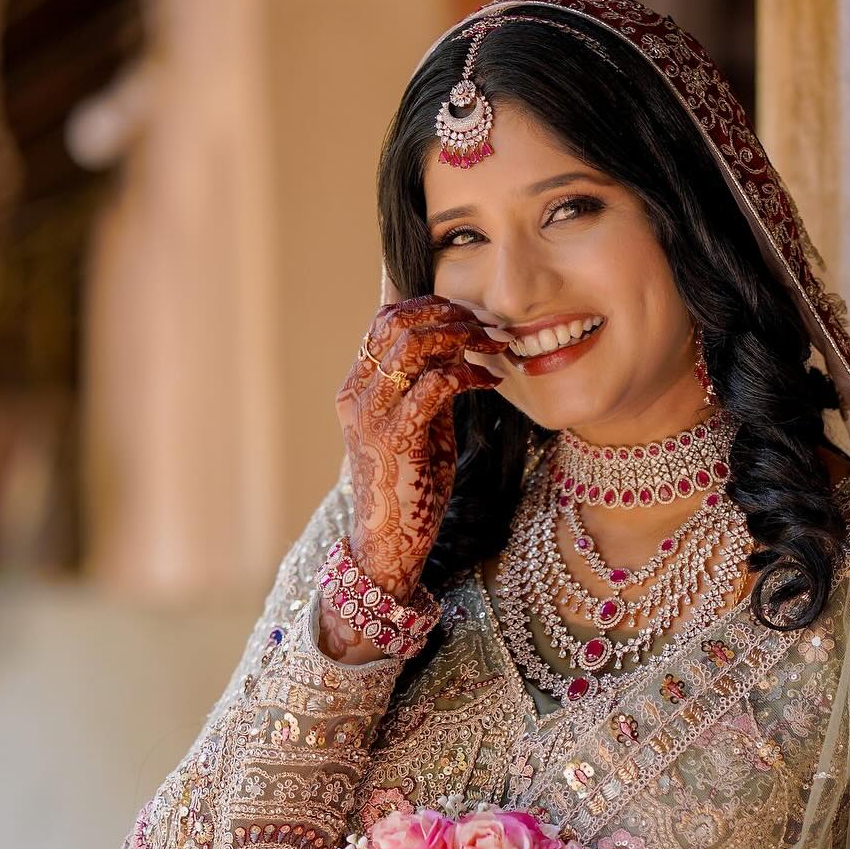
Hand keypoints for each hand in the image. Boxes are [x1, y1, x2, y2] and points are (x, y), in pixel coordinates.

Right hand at [333, 296, 506, 619]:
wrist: (389, 543)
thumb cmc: (410, 487)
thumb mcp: (419, 426)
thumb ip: (429, 387)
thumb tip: (460, 347)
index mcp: (357, 388)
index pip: (384, 320)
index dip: (429, 305)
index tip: (467, 313)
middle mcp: (356, 395)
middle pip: (397, 322)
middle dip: (448, 314)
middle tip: (487, 326)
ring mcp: (371, 415)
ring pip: (413, 345)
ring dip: (461, 337)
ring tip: (492, 347)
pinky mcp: (395, 437)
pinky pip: (434, 384)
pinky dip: (467, 373)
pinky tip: (489, 381)